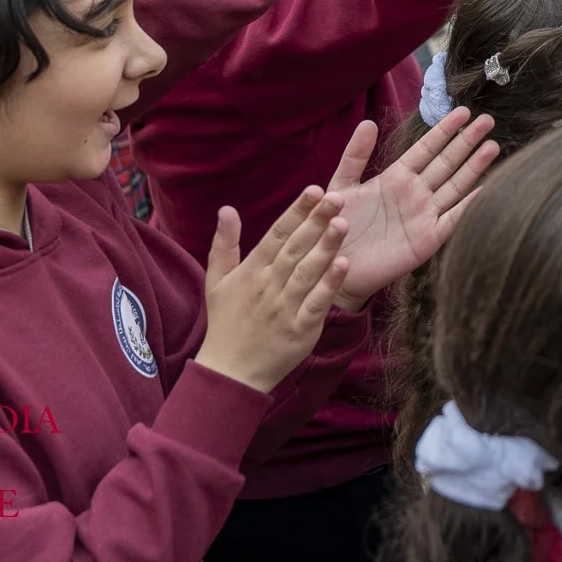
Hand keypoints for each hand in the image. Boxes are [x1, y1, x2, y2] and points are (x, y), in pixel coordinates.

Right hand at [196, 188, 350, 392]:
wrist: (230, 373)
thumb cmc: (226, 322)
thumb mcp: (217, 281)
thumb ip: (224, 244)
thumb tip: (226, 208)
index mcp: (252, 271)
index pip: (277, 234)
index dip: (297, 211)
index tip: (315, 189)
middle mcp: (268, 286)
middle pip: (295, 248)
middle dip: (316, 221)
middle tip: (337, 197)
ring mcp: (284, 308)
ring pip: (307, 272)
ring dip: (326, 247)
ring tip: (343, 223)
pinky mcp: (299, 330)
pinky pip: (316, 304)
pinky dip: (329, 285)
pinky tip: (344, 265)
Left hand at [324, 112, 498, 311]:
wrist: (334, 266)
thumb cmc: (334, 226)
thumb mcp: (342, 185)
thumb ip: (355, 155)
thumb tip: (368, 122)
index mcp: (396, 178)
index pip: (426, 148)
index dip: (445, 130)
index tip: (463, 112)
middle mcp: (415, 193)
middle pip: (447, 162)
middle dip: (467, 142)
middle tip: (488, 120)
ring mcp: (424, 215)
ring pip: (455, 186)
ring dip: (475, 167)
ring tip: (493, 146)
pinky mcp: (428, 240)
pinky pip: (453, 219)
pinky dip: (470, 205)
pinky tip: (486, 189)